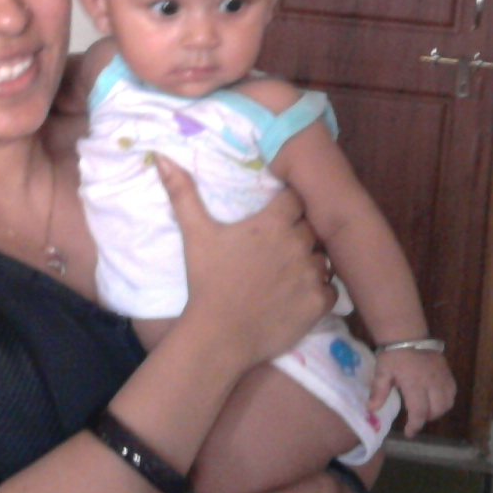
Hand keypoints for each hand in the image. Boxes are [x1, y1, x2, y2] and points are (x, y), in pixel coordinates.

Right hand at [157, 155, 329, 367]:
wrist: (218, 334)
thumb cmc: (206, 281)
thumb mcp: (195, 234)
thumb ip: (183, 193)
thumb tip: (161, 157)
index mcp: (272, 223)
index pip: (295, 199)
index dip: (287, 206)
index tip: (276, 216)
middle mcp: (297, 244)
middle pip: (312, 227)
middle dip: (299, 233)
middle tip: (279, 247)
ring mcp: (311, 274)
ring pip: (323, 257)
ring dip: (311, 260)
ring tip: (289, 271)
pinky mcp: (318, 303)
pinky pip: (331, 288)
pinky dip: (319, 290)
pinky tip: (298, 294)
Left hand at [370, 348, 456, 436]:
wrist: (407, 333)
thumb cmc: (393, 354)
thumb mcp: (382, 372)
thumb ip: (378, 392)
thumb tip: (371, 410)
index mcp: (414, 384)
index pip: (419, 412)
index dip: (415, 425)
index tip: (409, 432)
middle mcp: (432, 383)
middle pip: (435, 410)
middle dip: (425, 418)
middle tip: (415, 417)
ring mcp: (442, 377)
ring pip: (447, 403)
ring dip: (437, 410)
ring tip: (425, 409)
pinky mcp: (447, 372)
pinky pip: (452, 392)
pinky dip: (446, 400)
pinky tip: (436, 399)